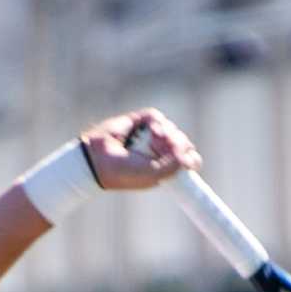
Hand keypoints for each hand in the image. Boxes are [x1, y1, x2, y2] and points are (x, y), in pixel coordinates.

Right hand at [81, 107, 200, 190]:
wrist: (100, 159)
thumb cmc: (125, 173)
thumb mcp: (153, 174)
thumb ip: (173, 166)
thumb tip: (188, 152)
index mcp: (165, 169)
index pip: (188, 160)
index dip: (190, 157)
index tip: (187, 160)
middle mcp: (160, 152)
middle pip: (182, 141)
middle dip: (177, 144)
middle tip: (166, 149)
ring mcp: (151, 136)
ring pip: (171, 128)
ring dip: (166, 133)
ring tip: (153, 141)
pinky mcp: (141, 122)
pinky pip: (157, 117)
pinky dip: (156, 122)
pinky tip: (151, 131)